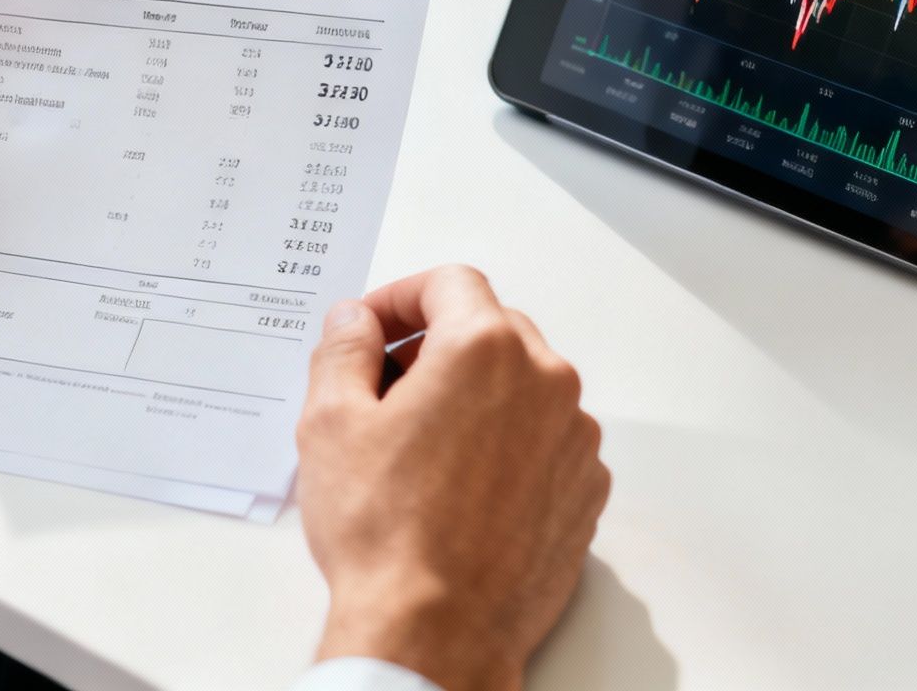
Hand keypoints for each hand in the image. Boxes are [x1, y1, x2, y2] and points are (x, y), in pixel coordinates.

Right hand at [297, 265, 608, 690]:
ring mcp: (574, 438)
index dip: (400, 298)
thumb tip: (355, 323)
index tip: (373, 329)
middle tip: (385, 385)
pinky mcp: (585, 490)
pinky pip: (546, 440)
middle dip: (436, 345)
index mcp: (484, 349)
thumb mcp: (331, 423)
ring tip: (421, 445)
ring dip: (476, 395)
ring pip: (523, 386)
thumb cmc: (387, 535)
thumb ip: (344, 350)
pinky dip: (509, 444)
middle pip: (491, 328)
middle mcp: (546, 382)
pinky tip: (461, 485)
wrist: (436, 632)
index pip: (449, 284)